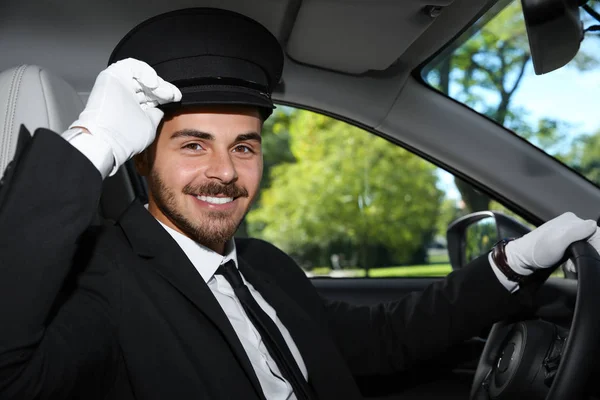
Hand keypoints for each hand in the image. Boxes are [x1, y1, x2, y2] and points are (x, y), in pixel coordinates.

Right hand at [69, 58, 180, 174]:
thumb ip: (155, 114)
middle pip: (149, 85)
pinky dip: (145, 71)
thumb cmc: (125, 139)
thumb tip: (162, 107)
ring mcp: (120, 86)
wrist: (108, 140)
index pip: (153, 95)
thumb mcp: (149, 126)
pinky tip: (152, 84)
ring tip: (162, 91)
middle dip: (163, 88)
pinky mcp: (112, 76)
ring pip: (142, 74)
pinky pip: (131, 65)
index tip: (176, 98)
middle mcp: (127, 96)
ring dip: (156, 81)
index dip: (166, 94)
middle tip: (172, 95)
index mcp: (134, 108)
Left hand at [506, 212, 596, 275]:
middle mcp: (571, 224)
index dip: (595, 247)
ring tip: (570, 265)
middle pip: (592, 239)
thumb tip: (592, 224)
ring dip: (581, 258)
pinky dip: (576, 259)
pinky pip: (579, 250)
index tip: (589, 258)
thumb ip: (576, 232)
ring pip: (586, 246)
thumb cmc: (536, 252)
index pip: (595, 231)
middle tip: (574, 264)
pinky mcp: (565, 242)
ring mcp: (567, 233)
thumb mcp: (558, 242)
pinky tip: (568, 264)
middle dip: (588, 254)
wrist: (523, 260)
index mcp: (571, 220)